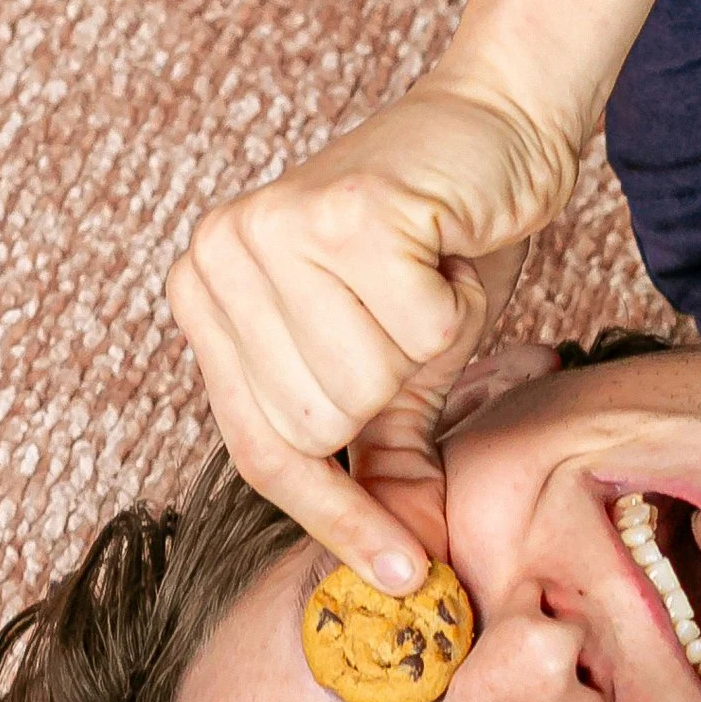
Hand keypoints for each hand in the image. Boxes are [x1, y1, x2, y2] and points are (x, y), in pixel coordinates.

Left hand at [168, 82, 556, 581]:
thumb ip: (384, 464)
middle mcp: (218, 255)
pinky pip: (418, 331)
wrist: (496, 128)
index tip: (403, 573)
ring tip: (422, 274)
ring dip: (425, 340)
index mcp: (204, 294)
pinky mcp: (342, 212)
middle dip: (392, 387)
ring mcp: (272, 229)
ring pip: (364, 380)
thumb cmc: (437, 248)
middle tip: (408, 311)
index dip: (335, 518)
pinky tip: (443, 247)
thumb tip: (408, 569)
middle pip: (315, 423)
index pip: (261, 451)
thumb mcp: (399, 371)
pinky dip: (454, 301)